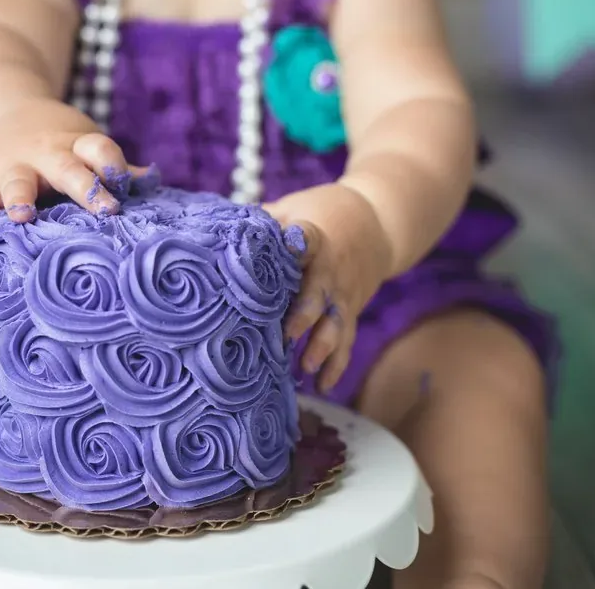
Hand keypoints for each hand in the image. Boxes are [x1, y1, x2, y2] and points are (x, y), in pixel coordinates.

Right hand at [0, 100, 143, 260]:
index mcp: (76, 144)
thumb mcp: (85, 142)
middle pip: (65, 166)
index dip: (111, 162)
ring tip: (21, 217)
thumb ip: (111, 166)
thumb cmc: (59, 142)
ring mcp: (12, 169)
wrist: (1, 110)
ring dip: (19, 197)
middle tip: (105, 209)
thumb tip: (151, 184)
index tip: (124, 182)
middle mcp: (44, 154)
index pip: (98, 147)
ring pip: (15, 182)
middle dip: (84, 186)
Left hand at [264, 183, 392, 391]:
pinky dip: (337, 365)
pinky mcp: (351, 312)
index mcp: (315, 238)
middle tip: (285, 336)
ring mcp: (344, 294)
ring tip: (306, 367)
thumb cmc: (320, 214)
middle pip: (320, 293)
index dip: (298, 242)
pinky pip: (347, 341)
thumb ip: (263, 219)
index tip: (287, 246)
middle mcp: (331, 270)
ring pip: (337, 323)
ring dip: (323, 347)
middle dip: (304, 316)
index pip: (308, 239)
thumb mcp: (293, 208)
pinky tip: (323, 387)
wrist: (376, 222)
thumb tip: (217, 227)